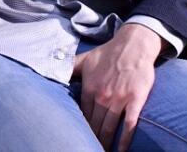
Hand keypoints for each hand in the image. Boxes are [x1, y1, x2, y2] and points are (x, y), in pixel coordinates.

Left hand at [73, 24, 163, 150]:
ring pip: (110, 126)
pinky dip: (126, 138)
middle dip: (92, 139)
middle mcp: (102, 96)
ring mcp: (119, 99)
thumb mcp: (84, 59)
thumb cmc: (108, 53)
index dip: (80, 128)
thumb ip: (68, 67)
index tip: (77, 137)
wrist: (132, 45)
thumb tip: (51, 68)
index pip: (82, 114)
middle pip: (95, 124)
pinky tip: (122, 149)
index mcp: (88, 88)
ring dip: (106, 142)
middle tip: (89, 148)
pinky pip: (130, 123)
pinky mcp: (135, 100)